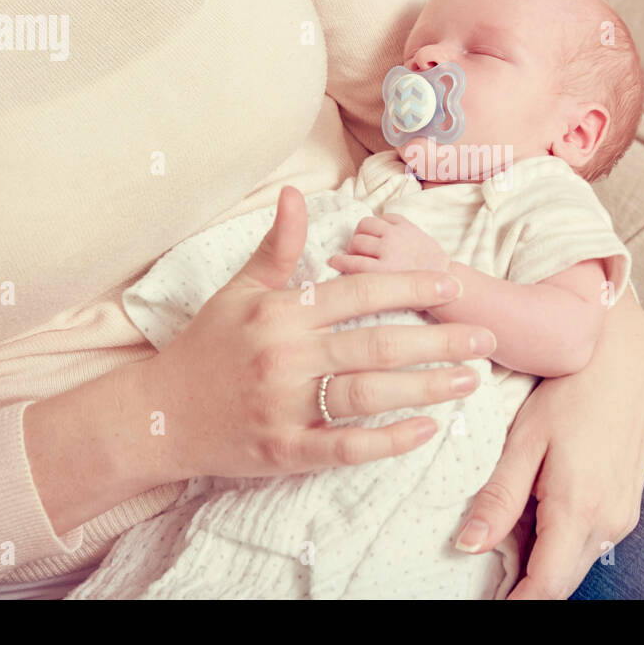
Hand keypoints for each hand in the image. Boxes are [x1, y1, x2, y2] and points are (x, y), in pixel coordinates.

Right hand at [134, 187, 497, 483]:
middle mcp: (286, 357)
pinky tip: (426, 430)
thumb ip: (276, 247)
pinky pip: (344, 447)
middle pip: (377, 344)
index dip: (408, 285)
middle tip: (485, 338)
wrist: (158, 415)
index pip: (358, 293)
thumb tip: (296, 193)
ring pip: (368, 394)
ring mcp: (285, 407)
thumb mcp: (237, 290)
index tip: (451, 283)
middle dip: (438, 339)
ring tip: (470, 381)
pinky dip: (387, 440)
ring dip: (425, 387)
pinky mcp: (284, 451)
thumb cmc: (205, 347)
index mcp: (281, 313)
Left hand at [453, 289, 643, 598]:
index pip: (547, 588)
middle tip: (487, 584)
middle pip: (563, 581)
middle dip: (528, 590)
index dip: (516, 605)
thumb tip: (469, 546)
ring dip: (546, 567)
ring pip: (579, 562)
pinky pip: (593, 540)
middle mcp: (611, 520)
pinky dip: (563, 545)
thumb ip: (500, 496)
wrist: (626, 354)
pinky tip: (537, 523)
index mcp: (580, 508)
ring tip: (506, 554)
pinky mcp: (628, 502)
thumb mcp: (526, 438)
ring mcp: (625, 513)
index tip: (487, 605)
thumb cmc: (571, 386)